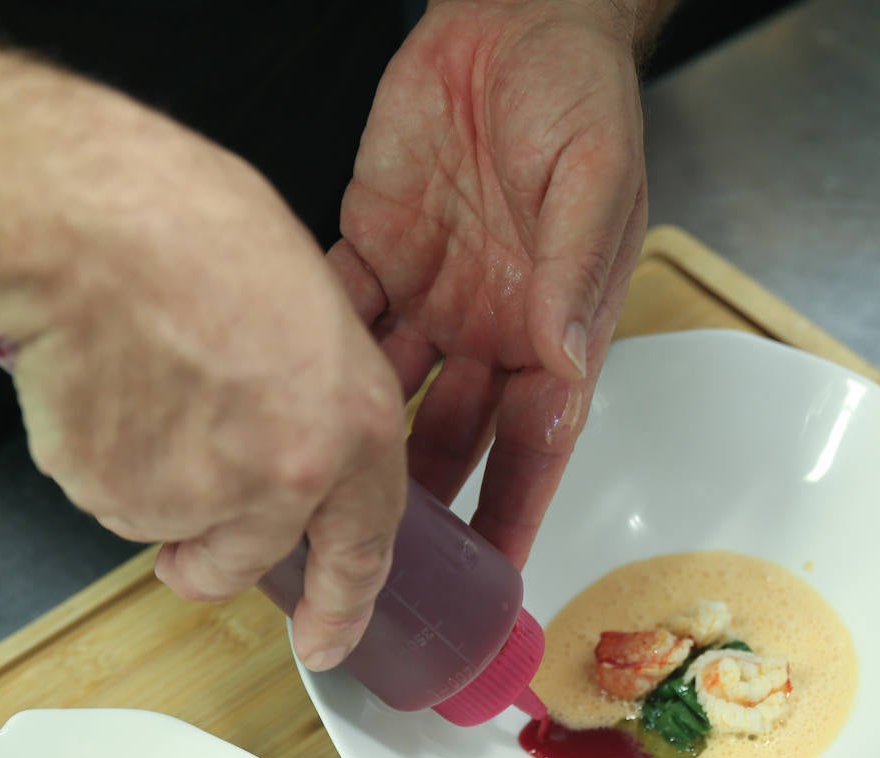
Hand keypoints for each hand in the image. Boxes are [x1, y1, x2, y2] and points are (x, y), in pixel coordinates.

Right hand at [0, 90, 407, 669]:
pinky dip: (101, 459)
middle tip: (182, 513)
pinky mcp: (115, 498)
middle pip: (243, 561)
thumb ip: (313, 388)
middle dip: (209, 555)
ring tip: (136, 386)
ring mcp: (197, 497)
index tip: (329, 640)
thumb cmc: (190, 228)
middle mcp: (284, 478)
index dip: (344, 605)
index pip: (362, 547)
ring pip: (167, 524)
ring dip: (151, 483)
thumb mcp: (304, 299)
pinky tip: (100, 388)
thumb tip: (295, 412)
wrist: (88, 225)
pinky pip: (108, 496)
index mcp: (352, 425)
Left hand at [329, 0, 648, 566]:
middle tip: (380, 563)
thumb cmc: (577, 92)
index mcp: (555, 323)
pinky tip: (284, 396)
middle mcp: (490, 323)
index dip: (514, 510)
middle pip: (453, 435)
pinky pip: (341, 316)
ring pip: (387, 393)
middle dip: (423, 503)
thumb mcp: (595, 180)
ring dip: (356, 445)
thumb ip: (577, 272)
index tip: (492, 578)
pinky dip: (314, 356)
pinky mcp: (374, 249)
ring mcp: (431, 292)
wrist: (511, 17)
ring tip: (315, 502)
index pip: (536, 441)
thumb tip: (566, 357)